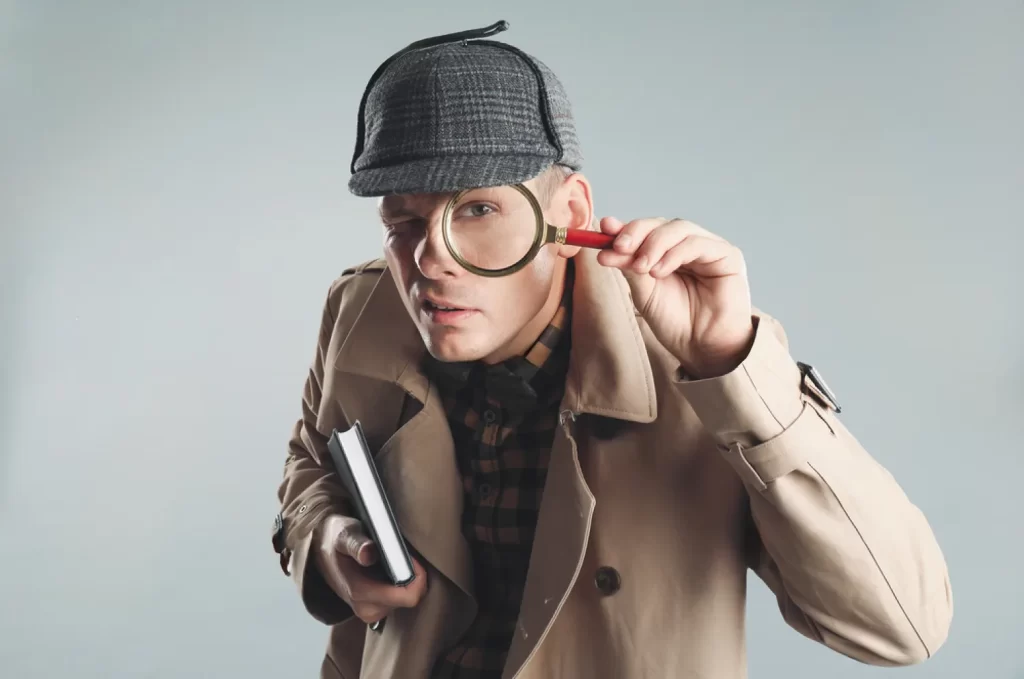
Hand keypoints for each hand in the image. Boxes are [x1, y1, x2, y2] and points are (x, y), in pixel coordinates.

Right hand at [314, 514, 427, 623]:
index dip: (417, 575)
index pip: (408, 597)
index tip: (410, 555)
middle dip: (412, 576)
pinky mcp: (374, 610)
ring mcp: (371, 612)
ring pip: (406, 599)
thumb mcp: (343, 534)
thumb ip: (356, 543)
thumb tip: (368, 553)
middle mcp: (367, 609)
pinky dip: (399, 584)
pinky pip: (399, 599)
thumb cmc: (335, 540)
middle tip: (399, 554)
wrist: (320, 552)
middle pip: (410, 598)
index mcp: (360, 593)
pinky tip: (389, 569)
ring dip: (405, 579)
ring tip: (391, 560)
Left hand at [595, 217, 754, 378]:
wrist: (702, 348)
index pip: (646, 231)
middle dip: (637, 232)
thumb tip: (605, 246)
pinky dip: (674, 253)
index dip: (625, 227)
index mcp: (668, 252)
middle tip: (619, 246)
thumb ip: (629, 267)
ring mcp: (709, 248)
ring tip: (641, 267)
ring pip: (678, 228)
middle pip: (661, 224)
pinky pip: (698, 243)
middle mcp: (689, 246)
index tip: (605, 228)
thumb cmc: (676, 322)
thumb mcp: (644, 292)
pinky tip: (660, 272)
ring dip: (654, 244)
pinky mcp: (728, 256)